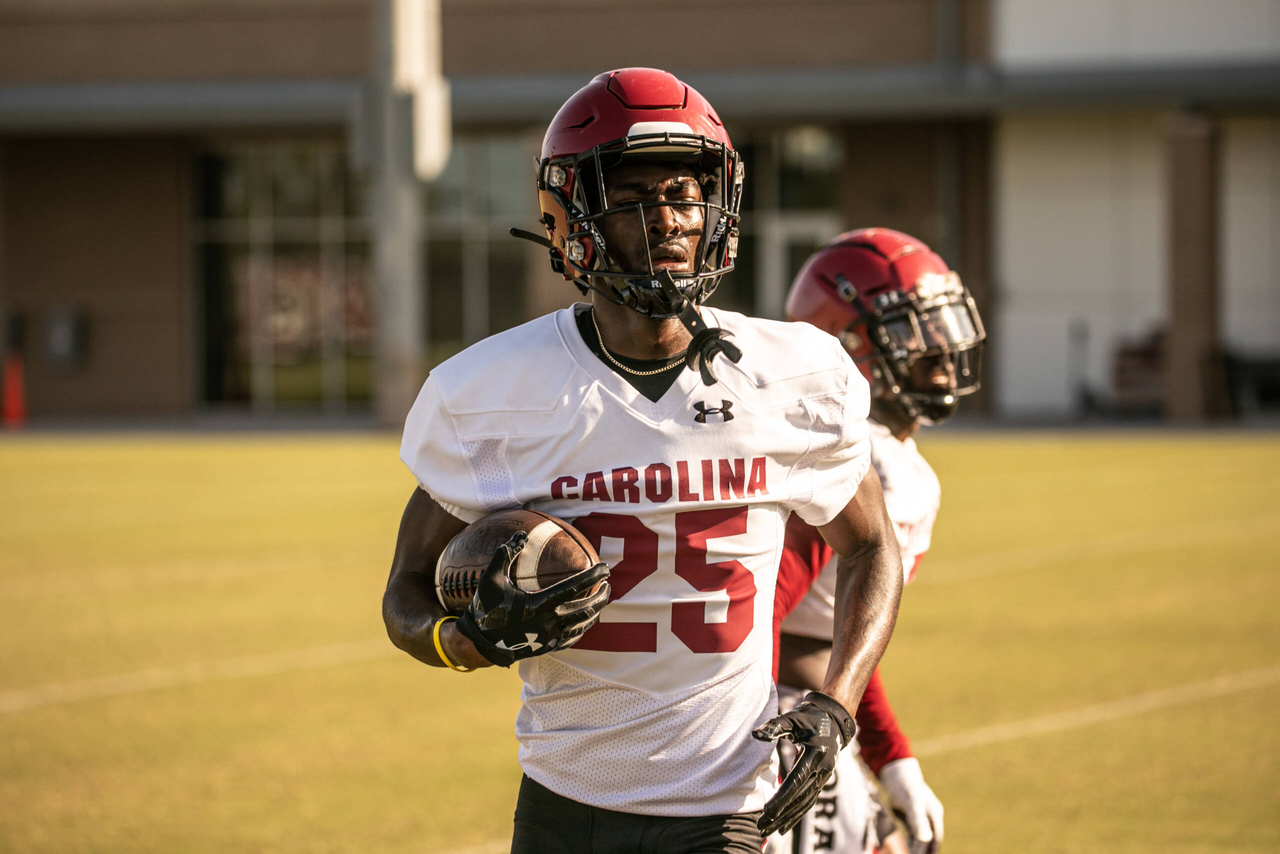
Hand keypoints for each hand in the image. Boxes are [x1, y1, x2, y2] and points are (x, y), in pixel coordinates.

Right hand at [457, 531, 610, 666]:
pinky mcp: (547, 647)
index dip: (593, 576)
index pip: (574, 588)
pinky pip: (573, 638)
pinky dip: (584, 627)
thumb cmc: (486, 607)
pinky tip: (587, 619)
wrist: (479, 642)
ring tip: (603, 598)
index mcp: (538, 604)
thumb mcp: (490, 578)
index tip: (605, 567)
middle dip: (601, 594)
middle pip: (585, 608)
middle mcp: (548, 622)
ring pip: (583, 625)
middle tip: (608, 582)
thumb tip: (521, 535)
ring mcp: (549, 637)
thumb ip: (505, 555)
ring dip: (597, 610)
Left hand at [752, 691, 856, 836]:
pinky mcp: (821, 781)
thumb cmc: (810, 717)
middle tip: (761, 827)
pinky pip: (808, 802)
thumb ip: (775, 726)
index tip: (767, 811)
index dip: (782, 797)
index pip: (796, 781)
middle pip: (799, 798)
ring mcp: (823, 778)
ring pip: (805, 804)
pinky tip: (783, 826)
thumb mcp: (794, 718)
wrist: (834, 720)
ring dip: (787, 819)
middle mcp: (822, 770)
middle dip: (780, 814)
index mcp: (816, 754)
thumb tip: (755, 734)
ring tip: (768, 831)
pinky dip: (796, 815)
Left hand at [879, 758, 943, 852]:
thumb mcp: (912, 802)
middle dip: (925, 851)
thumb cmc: (905, 786)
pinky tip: (908, 849)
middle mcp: (930, 816)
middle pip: (929, 839)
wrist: (895, 774)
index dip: (932, 850)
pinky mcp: (911, 816)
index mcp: (933, 813)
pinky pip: (913, 833)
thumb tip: (926, 840)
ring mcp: (921, 816)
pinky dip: (911, 842)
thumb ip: (919, 821)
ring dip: (918, 849)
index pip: (935, 837)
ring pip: (921, 838)